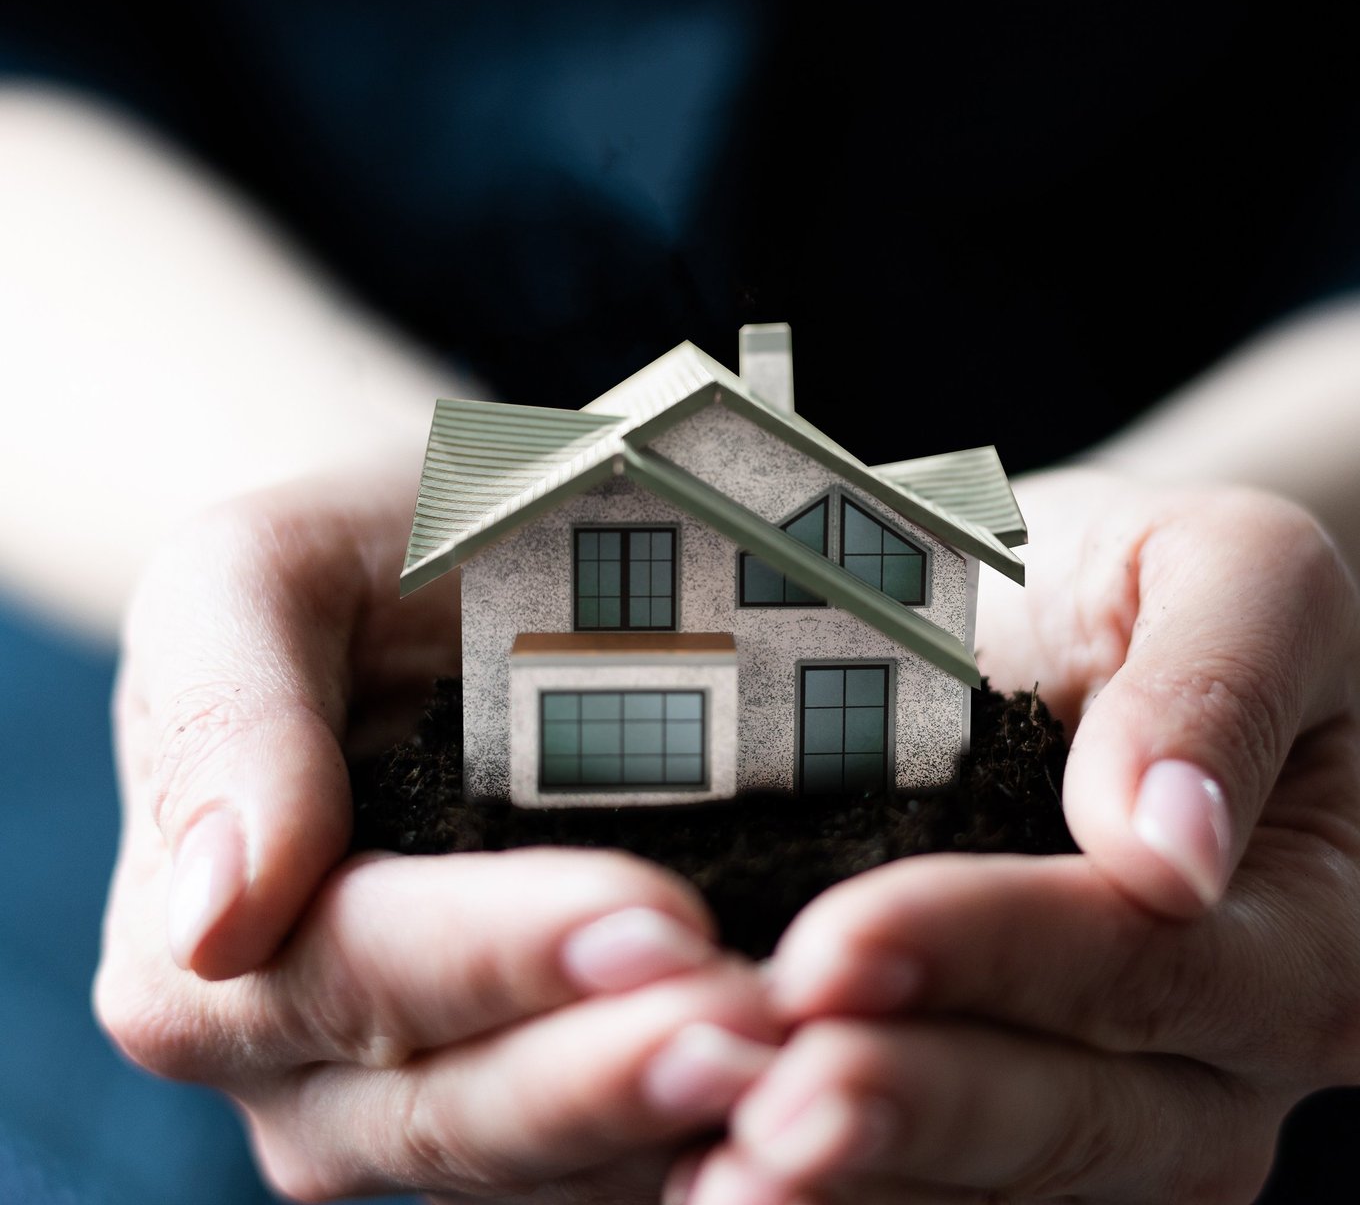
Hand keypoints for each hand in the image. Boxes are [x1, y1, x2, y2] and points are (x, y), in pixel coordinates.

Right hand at [95, 471, 780, 1200]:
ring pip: (543, 1168)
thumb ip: (224, 718)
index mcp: (205, 946)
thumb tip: (211, 922)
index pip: (346, 974)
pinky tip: (812, 1118)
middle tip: (757, 1025)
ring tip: (802, 1065)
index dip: (496, 956)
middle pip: (448, 1107)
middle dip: (606, 1074)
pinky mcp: (551, 1112)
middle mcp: (304, 1064)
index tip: (654, 919)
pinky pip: (617, 1171)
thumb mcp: (264, 576)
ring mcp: (433, 1101)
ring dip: (672, 1128)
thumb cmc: (366, 558)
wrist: (466, 578)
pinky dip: (711, 1152)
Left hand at [680, 471, 1359, 1203]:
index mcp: (1318, 941)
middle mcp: (1237, 1081)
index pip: (1151, 961)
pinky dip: (836, 1203)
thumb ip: (1225, 683)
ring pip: (1000, 1200)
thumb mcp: (1228, 565)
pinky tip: (715, 1181)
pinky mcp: (1022, 1174)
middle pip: (1078, 1122)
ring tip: (716, 1177)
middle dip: (914, 1113)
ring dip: (854, 1194)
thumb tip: (1177, 854)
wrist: (1070, 640)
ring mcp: (1132, 1147)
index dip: (994, 956)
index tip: (836, 946)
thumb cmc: (1151, 592)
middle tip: (767, 1110)